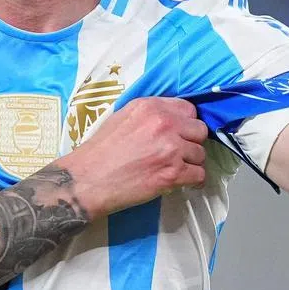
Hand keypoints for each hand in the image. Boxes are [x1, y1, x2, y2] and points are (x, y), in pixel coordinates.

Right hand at [56, 97, 208, 217]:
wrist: (88, 180)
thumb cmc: (100, 151)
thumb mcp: (122, 117)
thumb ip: (149, 114)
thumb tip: (171, 119)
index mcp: (151, 107)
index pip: (188, 109)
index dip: (186, 122)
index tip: (180, 133)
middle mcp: (164, 123)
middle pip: (199, 130)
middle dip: (192, 142)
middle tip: (180, 152)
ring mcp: (171, 148)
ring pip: (200, 154)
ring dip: (192, 163)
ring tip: (178, 169)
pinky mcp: (173, 173)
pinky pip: (199, 175)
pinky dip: (194, 180)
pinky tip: (185, 182)